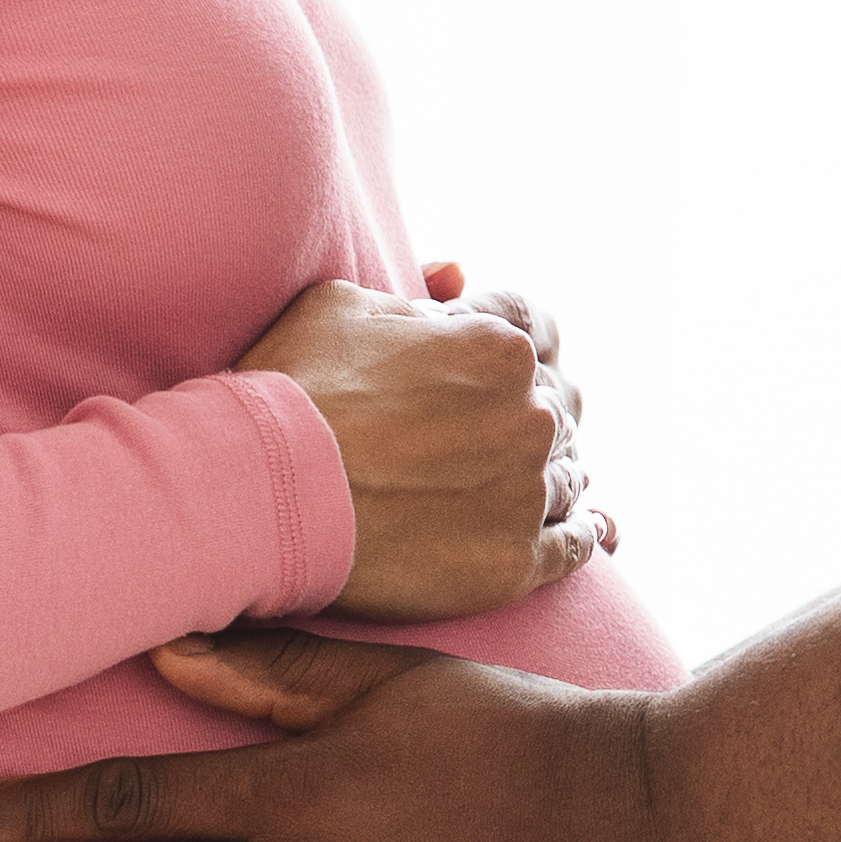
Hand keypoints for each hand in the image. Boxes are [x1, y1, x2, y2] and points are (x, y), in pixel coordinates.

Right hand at [237, 267, 610, 621]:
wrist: (256, 489)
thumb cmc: (288, 390)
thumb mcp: (342, 305)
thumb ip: (415, 296)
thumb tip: (459, 278)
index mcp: (498, 344)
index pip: (535, 330)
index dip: (510, 349)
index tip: (488, 372)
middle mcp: (530, 414)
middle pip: (556, 408)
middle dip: (528, 414)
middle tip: (493, 436)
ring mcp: (526, 490)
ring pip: (566, 477)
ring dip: (550, 475)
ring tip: (521, 486)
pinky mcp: (513, 562)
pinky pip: (573, 548)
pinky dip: (582, 537)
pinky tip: (585, 534)